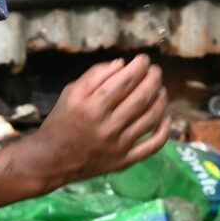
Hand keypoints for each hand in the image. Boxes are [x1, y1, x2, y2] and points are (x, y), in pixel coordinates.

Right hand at [25, 56, 170, 186]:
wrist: (53, 159)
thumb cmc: (62, 121)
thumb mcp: (70, 93)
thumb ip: (94, 76)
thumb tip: (122, 64)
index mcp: (91, 107)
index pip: (124, 82)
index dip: (138, 68)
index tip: (145, 59)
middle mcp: (107, 126)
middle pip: (140, 99)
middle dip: (153, 81)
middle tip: (157, 71)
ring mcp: (118, 146)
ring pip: (150, 120)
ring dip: (160, 101)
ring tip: (161, 90)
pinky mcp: (125, 161)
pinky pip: (153, 146)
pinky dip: (164, 131)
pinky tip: (166, 117)